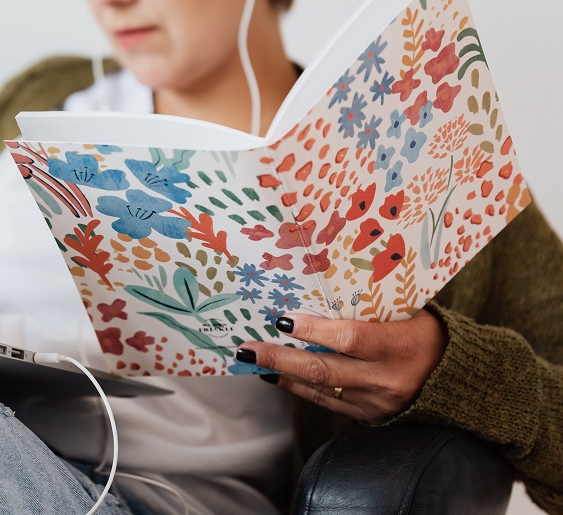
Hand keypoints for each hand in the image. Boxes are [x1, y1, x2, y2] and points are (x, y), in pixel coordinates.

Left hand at [238, 310, 446, 423]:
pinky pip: (327, 403)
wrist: (458, 379)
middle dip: (280, 357)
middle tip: (248, 347)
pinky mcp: (370, 416)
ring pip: (320, 389)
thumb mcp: (407, 312)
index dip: (314, 330)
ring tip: (254, 359)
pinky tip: (278, 376)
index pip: (349, 338)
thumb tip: (318, 291)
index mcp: (399, 346)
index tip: (283, 319)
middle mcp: (386, 379)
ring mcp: (376, 402)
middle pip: (324, 369)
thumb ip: (367, 308)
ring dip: (283, 373)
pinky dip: (300, 388)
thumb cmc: (428, 334)